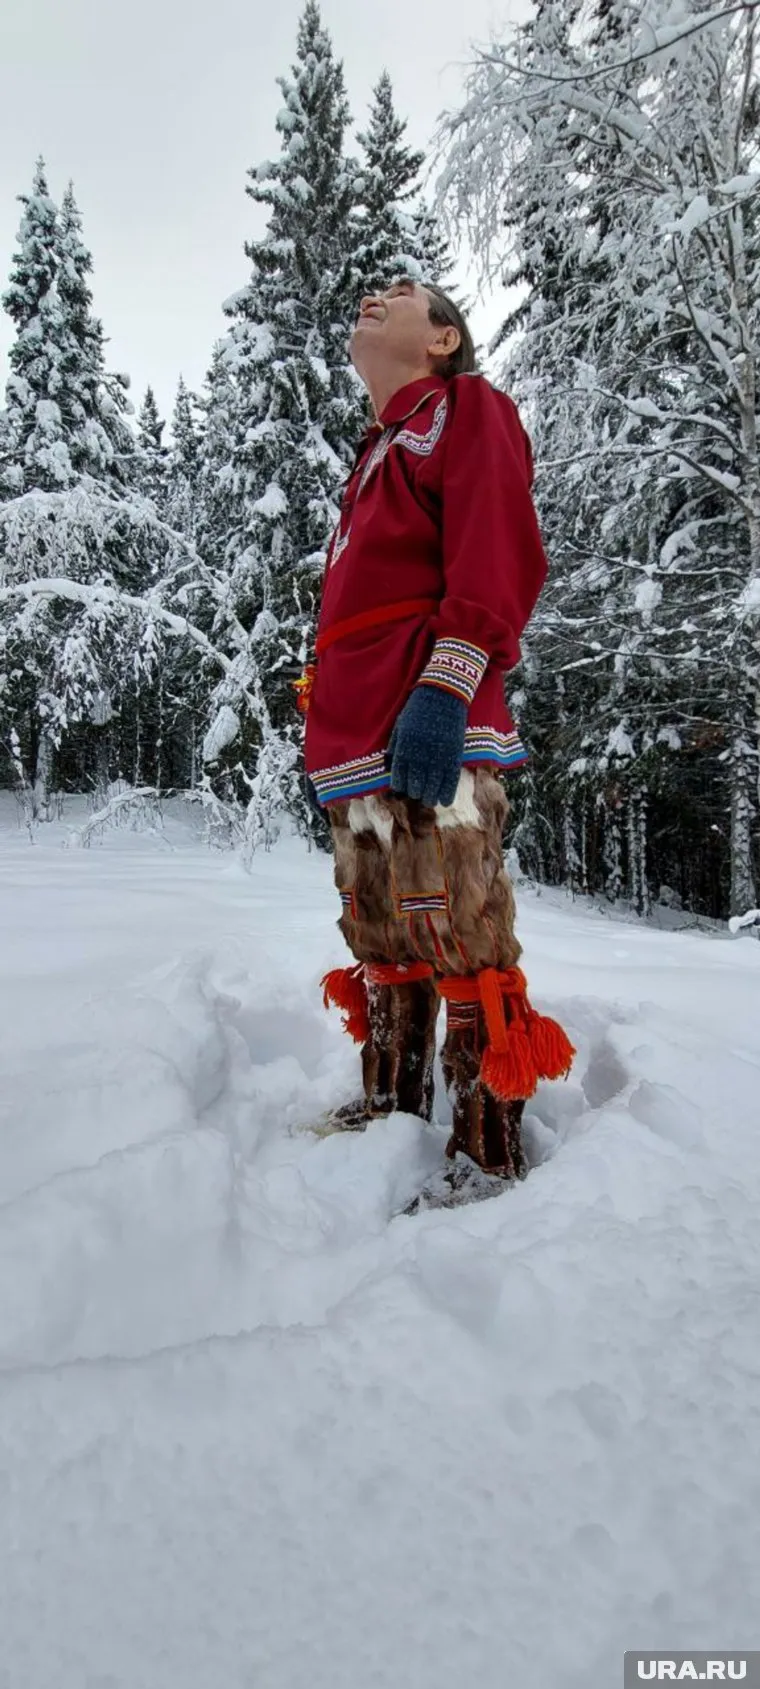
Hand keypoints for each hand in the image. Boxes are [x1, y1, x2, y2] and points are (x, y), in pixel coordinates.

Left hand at [388, 685, 466, 807]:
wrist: (442, 695)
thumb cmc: (418, 709)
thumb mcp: (400, 726)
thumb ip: (394, 747)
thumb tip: (387, 767)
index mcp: (404, 749)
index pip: (399, 778)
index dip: (401, 786)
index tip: (403, 788)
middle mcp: (419, 757)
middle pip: (415, 786)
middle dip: (415, 792)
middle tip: (417, 793)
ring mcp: (438, 758)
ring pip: (432, 788)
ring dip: (430, 797)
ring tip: (430, 800)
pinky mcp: (454, 756)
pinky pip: (450, 782)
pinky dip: (447, 794)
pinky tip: (445, 802)